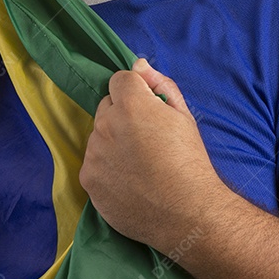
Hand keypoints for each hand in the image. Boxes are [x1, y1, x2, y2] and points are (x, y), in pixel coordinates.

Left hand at [79, 58, 222, 252]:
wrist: (188, 213)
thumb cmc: (190, 162)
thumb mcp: (184, 117)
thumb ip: (160, 85)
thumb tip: (139, 65)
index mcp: (131, 104)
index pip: (120, 80)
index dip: (136, 92)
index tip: (149, 111)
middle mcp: (106, 125)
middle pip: (107, 107)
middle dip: (123, 116)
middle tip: (147, 141)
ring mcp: (94, 154)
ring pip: (98, 137)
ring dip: (113, 143)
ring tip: (140, 166)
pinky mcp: (88, 180)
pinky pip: (93, 164)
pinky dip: (106, 169)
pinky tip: (129, 182)